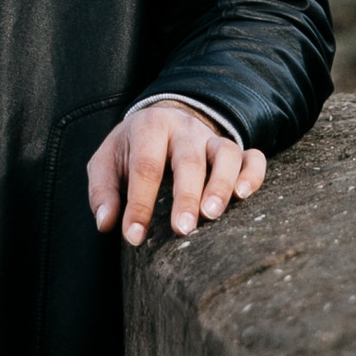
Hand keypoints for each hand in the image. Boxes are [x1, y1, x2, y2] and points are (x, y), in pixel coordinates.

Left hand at [87, 100, 266, 247]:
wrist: (162, 118)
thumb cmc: (133, 149)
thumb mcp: (108, 161)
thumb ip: (103, 190)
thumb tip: (107, 223)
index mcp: (149, 127)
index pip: (145, 166)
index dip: (140, 203)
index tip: (134, 237)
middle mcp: (184, 128)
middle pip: (189, 159)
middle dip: (186, 196)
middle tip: (181, 229)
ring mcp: (212, 137)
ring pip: (226, 154)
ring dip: (221, 184)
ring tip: (212, 215)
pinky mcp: (235, 148)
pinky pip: (252, 157)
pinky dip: (253, 174)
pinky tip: (245, 196)